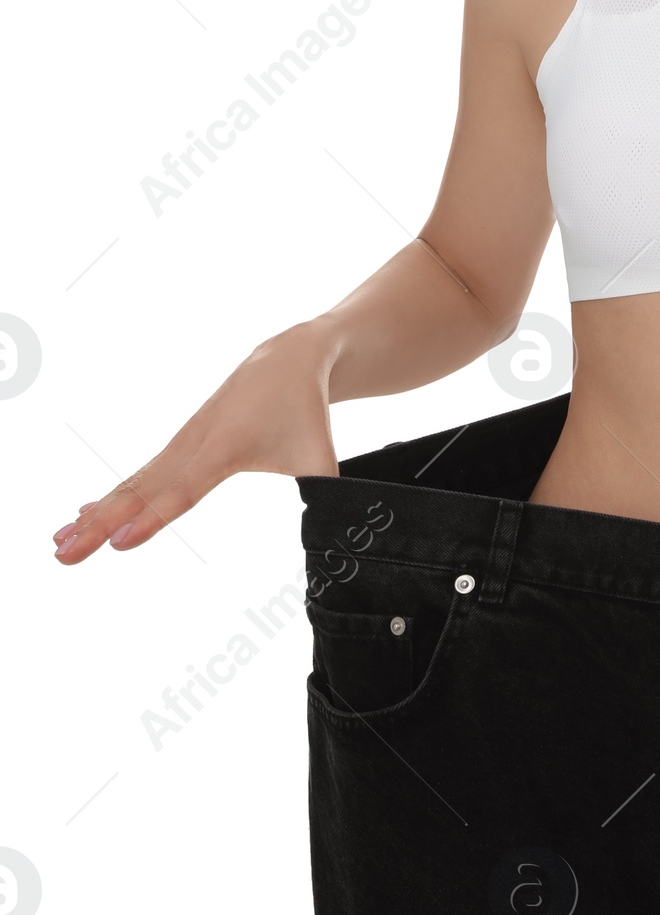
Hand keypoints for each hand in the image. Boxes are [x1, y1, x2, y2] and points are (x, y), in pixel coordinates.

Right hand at [51, 327, 339, 563]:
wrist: (289, 359)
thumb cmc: (305, 411)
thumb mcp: (321, 456)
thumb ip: (329, 496)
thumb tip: (344, 534)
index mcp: (225, 448)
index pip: (183, 490)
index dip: (153, 518)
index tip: (120, 542)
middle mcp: (194, 445)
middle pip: (141, 491)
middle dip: (101, 524)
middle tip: (65, 556)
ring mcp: (181, 443)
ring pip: (133, 484)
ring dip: (95, 515)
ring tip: (60, 545)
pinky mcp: (179, 444)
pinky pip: (138, 475)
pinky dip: (109, 497)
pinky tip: (83, 517)